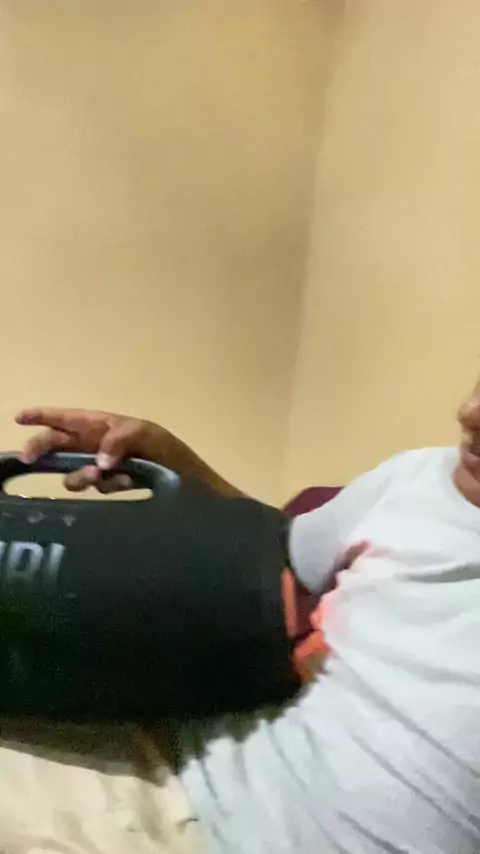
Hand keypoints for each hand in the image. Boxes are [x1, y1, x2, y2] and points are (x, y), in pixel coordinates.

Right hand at [15, 407, 173, 492]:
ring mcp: (100, 466)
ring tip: (100, 474)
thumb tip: (98, 464)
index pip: (64, 418)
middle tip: (32, 459)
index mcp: (99, 424)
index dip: (40, 416)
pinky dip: (110, 484)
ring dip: (81, 475)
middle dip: (41, 449)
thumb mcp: (142, 432)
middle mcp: (94, 444)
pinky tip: (129, 481)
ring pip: (73, 474)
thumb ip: (116, 440)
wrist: (184, 477)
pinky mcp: (110, 485)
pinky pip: (97, 488)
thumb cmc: (163, 444)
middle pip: (56, 446)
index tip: (18, 418)